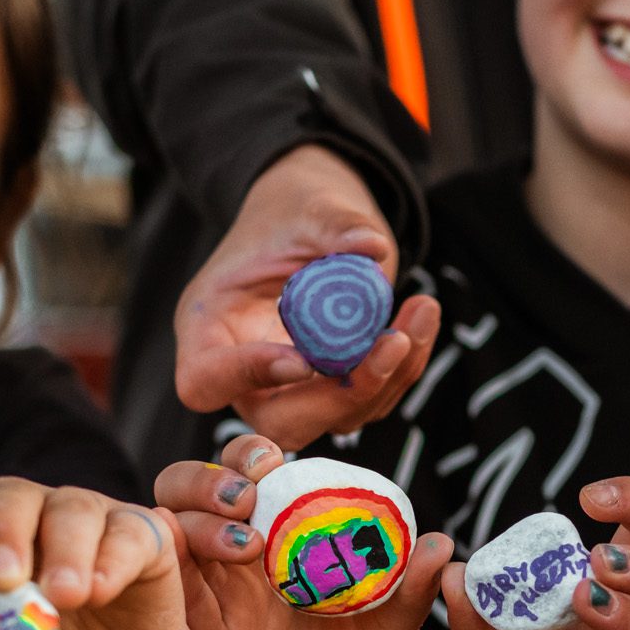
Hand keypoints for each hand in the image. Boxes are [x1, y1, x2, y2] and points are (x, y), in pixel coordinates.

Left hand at [0, 445, 199, 629]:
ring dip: (62, 550)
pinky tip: (100, 591)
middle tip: (2, 580)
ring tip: (65, 599)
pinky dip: (112, 559)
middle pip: (3, 493)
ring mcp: (85, 520)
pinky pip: (127, 530)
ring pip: (67, 505)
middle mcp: (27, 520)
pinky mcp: (141, 534)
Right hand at [154, 434, 450, 629]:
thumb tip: (439, 542)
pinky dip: (171, 571)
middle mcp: (246, 567)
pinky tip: (190, 561)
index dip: (251, 455)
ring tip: (243, 539)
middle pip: (198, 492)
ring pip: (174, 532)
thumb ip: (409, 590)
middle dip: (211, 476)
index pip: (255, 478)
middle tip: (248, 492)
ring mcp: (219, 603)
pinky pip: (171, 597)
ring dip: (195, 517)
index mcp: (291, 548)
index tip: (274, 458)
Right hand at [175, 145, 439, 448]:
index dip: (248, 378)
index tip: (300, 357)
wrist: (313, 227)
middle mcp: (245, 375)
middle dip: (343, 396)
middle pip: (280, 424)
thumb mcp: (306, 206)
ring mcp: (292, 392)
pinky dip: (405, 366)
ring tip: (423, 309)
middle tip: (394, 343)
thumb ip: (334, 224)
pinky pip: (371, 399)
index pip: (206, 381)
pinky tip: (423, 317)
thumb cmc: (292, 213)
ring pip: (337, 418)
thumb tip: (373, 246)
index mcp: (209, 330)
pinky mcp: (334, 392)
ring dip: (390, 376)